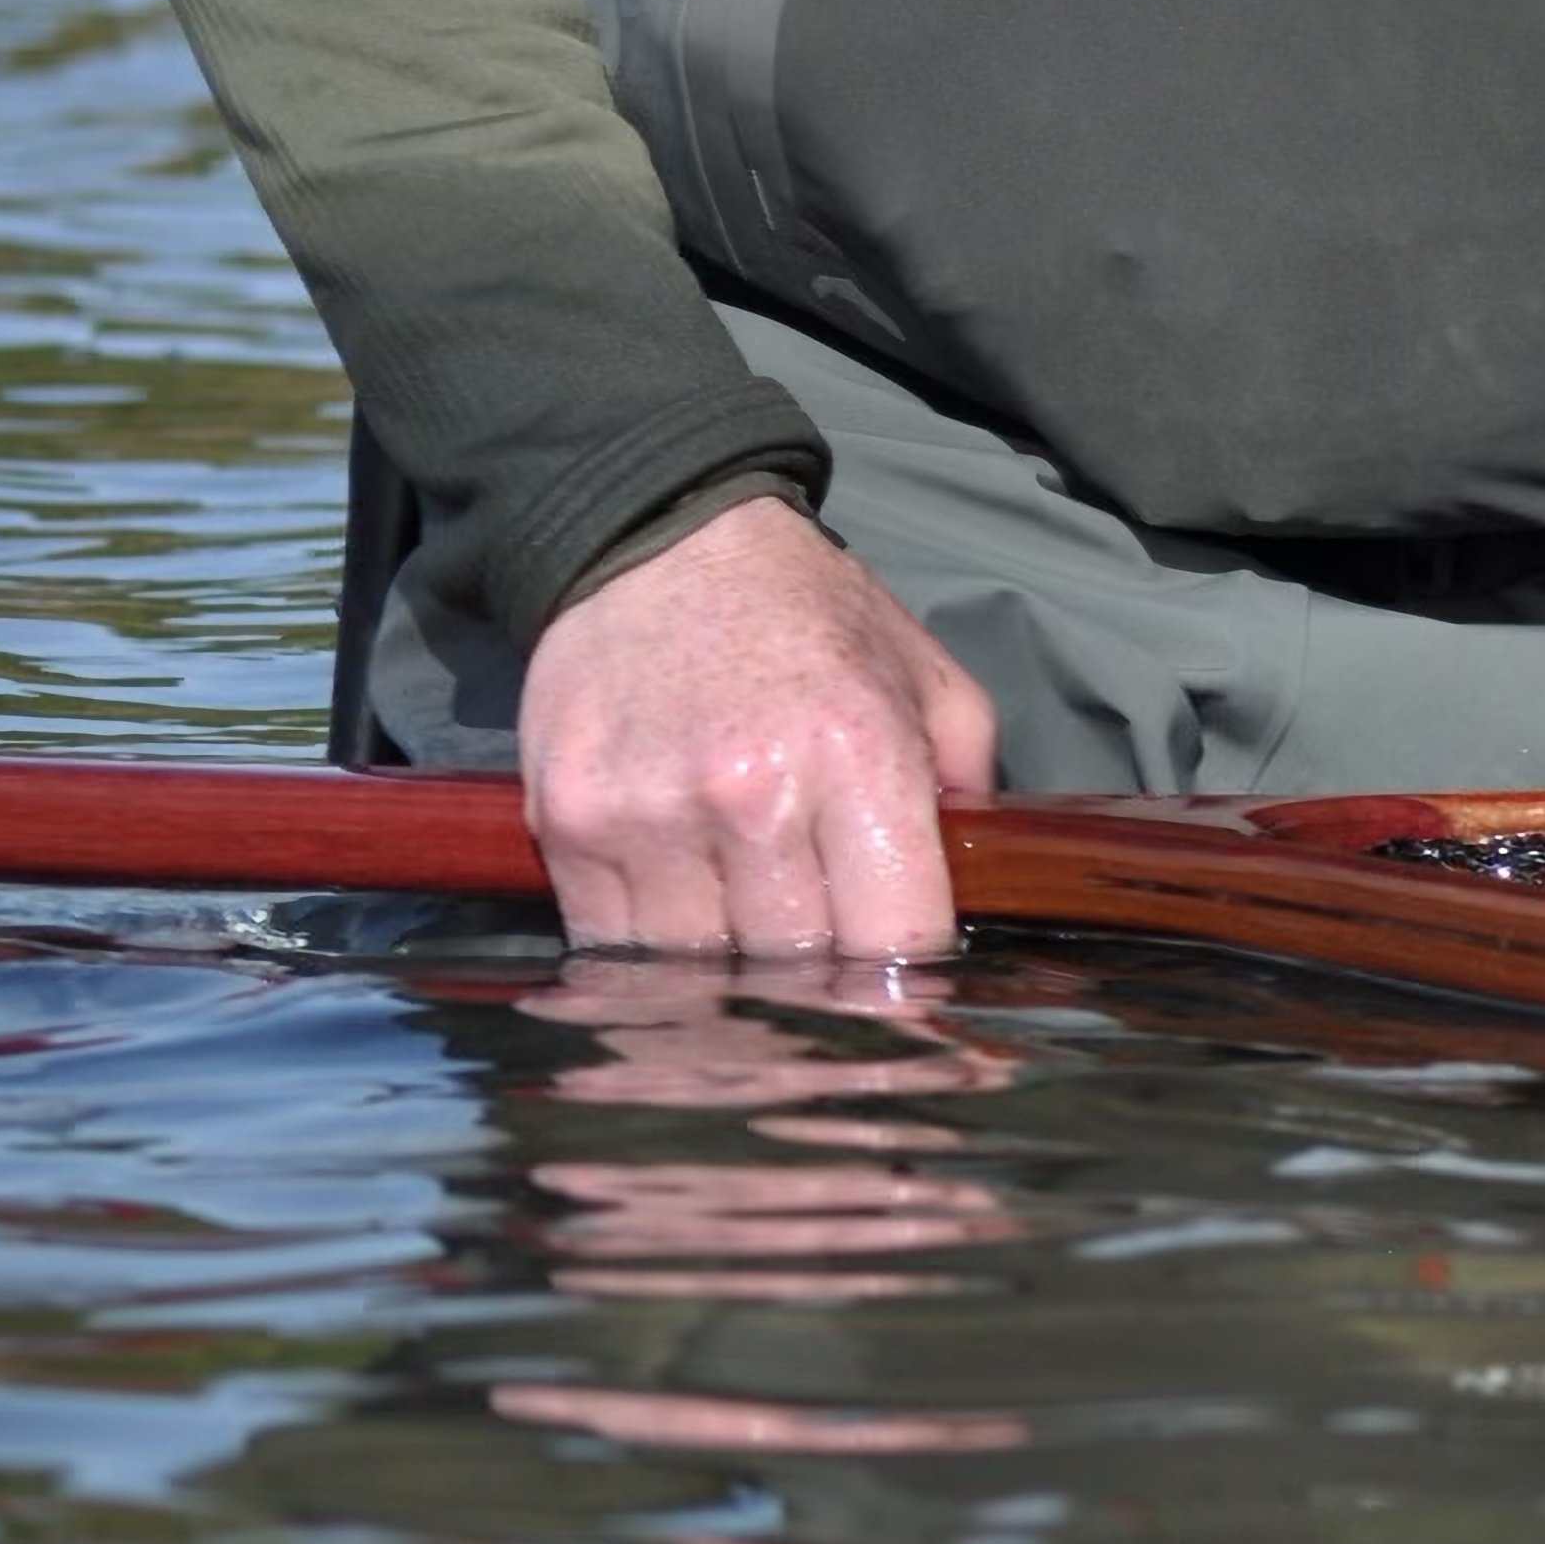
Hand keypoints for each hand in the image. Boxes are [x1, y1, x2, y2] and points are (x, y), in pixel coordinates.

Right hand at [518, 496, 999, 957]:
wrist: (659, 543)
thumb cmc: (809, 614)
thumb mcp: (926, 675)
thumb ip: (966, 783)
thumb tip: (975, 888)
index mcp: (859, 757)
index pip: (893, 937)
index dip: (909, 987)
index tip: (912, 999)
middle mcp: (751, 795)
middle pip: (797, 971)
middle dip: (825, 989)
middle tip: (833, 985)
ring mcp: (649, 818)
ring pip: (699, 974)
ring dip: (732, 982)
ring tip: (754, 960)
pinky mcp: (569, 829)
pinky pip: (612, 947)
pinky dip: (650, 960)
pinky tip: (681, 930)